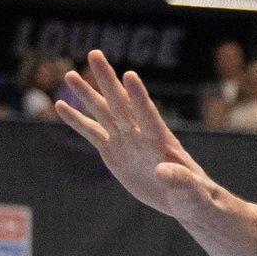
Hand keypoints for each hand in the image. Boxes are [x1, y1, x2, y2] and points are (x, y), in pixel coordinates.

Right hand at [55, 51, 221, 220]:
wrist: (184, 201)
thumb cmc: (196, 197)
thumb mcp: (192, 193)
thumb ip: (182, 181)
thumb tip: (163, 172)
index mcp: (162, 142)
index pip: (149, 116)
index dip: (139, 98)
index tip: (129, 75)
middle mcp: (141, 135)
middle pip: (122, 104)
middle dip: (108, 81)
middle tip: (95, 54)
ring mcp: (126, 141)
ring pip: (103, 113)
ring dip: (87, 95)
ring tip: (69, 75)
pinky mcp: (114, 151)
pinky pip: (93, 133)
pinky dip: (77, 120)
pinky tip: (60, 106)